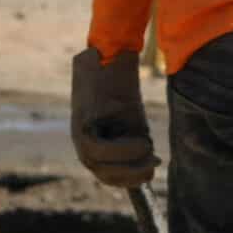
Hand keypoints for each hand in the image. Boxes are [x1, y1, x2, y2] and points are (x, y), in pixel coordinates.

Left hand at [69, 48, 157, 188]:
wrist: (112, 54)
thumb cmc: (123, 88)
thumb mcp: (132, 122)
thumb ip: (134, 146)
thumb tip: (149, 165)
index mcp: (91, 144)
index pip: (106, 174)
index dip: (130, 179)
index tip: (151, 175)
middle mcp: (80, 140)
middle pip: (100, 172)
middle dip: (130, 175)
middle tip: (154, 166)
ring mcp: (77, 129)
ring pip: (96, 162)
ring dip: (127, 162)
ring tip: (150, 149)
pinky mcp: (80, 118)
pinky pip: (95, 147)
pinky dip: (121, 150)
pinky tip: (144, 142)